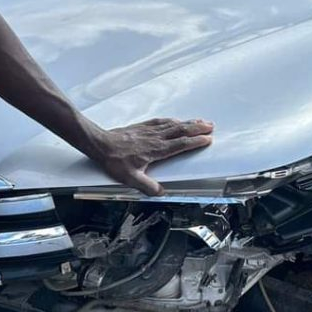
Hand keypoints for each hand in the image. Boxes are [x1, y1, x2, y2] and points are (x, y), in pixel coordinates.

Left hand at [90, 118, 213, 195]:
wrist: (100, 144)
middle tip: (211, 126)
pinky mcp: (142, 127)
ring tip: (200, 121)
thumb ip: (147, 186)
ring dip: (188, 122)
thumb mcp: (131, 178)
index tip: (208, 139)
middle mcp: (156, 138)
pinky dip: (172, 120)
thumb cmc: (115, 160)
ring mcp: (149, 130)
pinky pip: (161, 121)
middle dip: (197, 128)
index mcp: (157, 150)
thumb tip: (161, 192)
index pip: (181, 144)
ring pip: (173, 124)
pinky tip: (176, 120)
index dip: (196, 141)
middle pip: (181, 130)